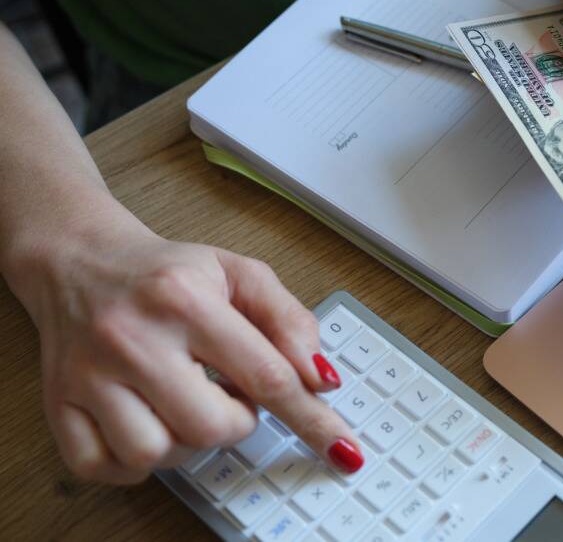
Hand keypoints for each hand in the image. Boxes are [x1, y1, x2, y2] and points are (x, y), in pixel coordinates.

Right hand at [8, 208, 362, 483]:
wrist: (79, 260)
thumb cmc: (168, 273)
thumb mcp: (240, 274)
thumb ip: (290, 321)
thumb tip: (321, 379)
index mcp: (185, 300)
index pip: (266, 375)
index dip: (310, 417)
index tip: (339, 446)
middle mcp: (132, 338)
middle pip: (212, 426)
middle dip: (237, 420)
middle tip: (226, 389)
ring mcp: (88, 374)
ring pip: (159, 452)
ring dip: (187, 441)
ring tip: (184, 400)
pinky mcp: (58, 403)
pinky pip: (105, 467)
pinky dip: (135, 461)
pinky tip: (148, 423)